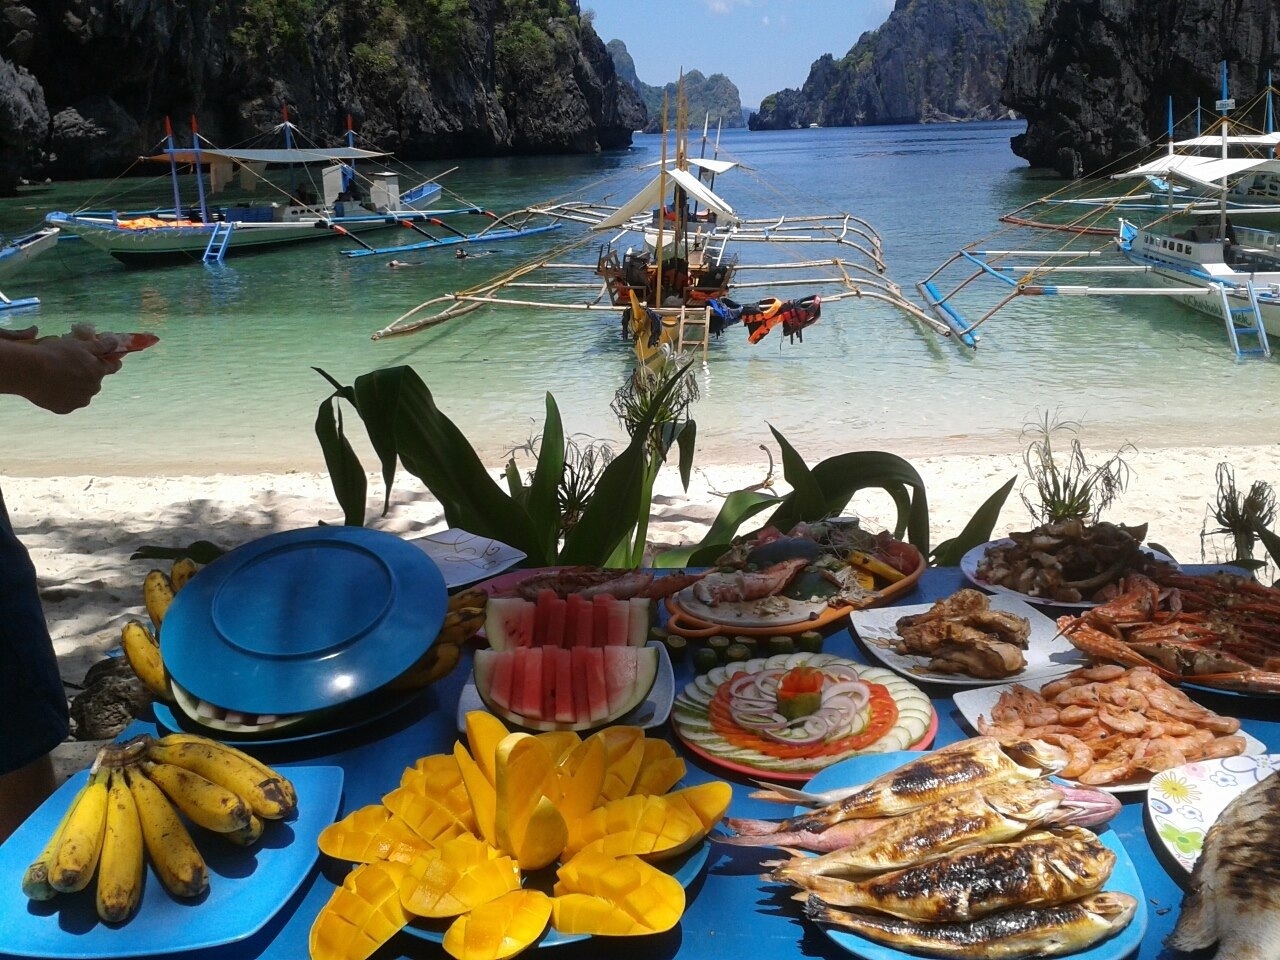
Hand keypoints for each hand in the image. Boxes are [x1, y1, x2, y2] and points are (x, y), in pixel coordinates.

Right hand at [0, 328, 122, 413]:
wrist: (30, 372)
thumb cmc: (55, 354)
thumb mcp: (79, 344)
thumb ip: (101, 345)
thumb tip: (116, 342)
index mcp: (98, 371)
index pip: (113, 366)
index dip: (111, 362)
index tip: (107, 359)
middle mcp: (93, 388)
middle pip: (94, 380)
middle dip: (87, 374)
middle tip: (70, 366)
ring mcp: (79, 400)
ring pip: (81, 392)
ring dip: (75, 386)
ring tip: (58, 378)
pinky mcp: (65, 409)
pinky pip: (67, 401)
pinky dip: (62, 396)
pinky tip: (51, 388)